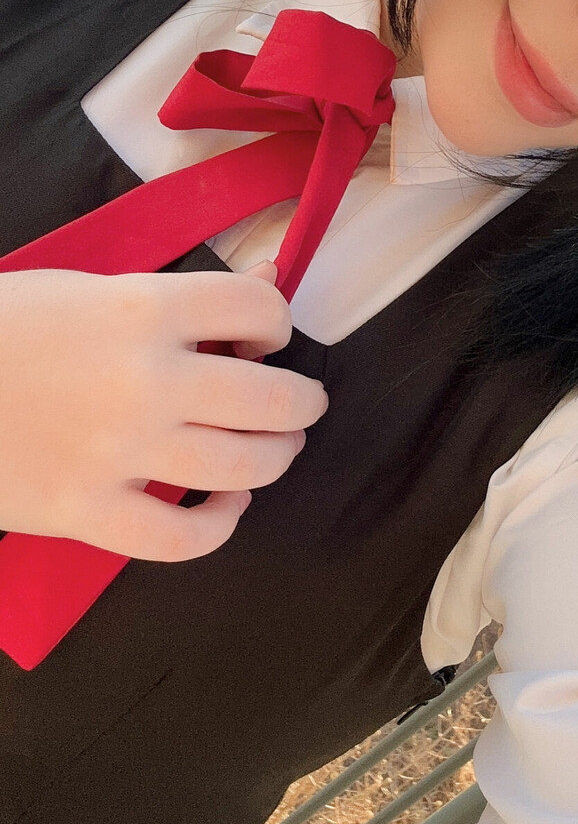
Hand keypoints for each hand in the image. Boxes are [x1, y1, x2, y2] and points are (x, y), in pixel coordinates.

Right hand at [0, 258, 326, 559]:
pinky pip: (183, 539)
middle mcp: (146, 382)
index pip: (258, 311)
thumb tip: (267, 284)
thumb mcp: (85, 287)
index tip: (261, 338)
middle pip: (272, 399)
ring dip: (274, 458)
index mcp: (142, 309)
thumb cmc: (1, 326)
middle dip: (301, 402)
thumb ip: (176, 295)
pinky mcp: (86, 513)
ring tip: (271, 450)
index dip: (275, 324)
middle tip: (297, 405)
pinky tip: (224, 507)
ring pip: (243, 467)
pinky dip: (220, 527)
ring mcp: (119, 453)